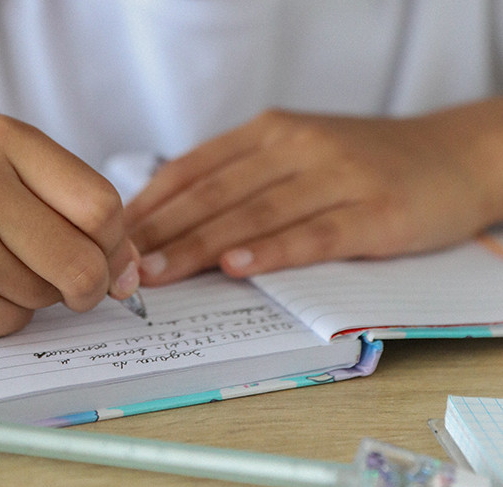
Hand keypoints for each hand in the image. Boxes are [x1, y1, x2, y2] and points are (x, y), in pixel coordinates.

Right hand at [0, 115, 139, 348]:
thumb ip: (70, 211)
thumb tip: (132, 270)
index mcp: (2, 141)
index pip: (102, 204)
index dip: (115, 242)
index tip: (105, 256)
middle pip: (87, 259)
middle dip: (87, 284)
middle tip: (65, 283)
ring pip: (49, 295)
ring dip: (31, 295)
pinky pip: (13, 323)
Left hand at [125, 100, 502, 284]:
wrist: (453, 155)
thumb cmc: (361, 164)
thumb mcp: (296, 154)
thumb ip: (242, 179)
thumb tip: (175, 219)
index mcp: (269, 131)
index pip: (193, 168)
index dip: (150, 205)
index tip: (113, 237)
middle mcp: (296, 146)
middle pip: (214, 193)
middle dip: (161, 232)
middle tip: (121, 264)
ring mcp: (337, 176)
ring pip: (254, 213)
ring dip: (199, 246)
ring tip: (158, 274)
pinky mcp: (374, 210)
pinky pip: (314, 233)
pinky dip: (273, 251)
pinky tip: (238, 267)